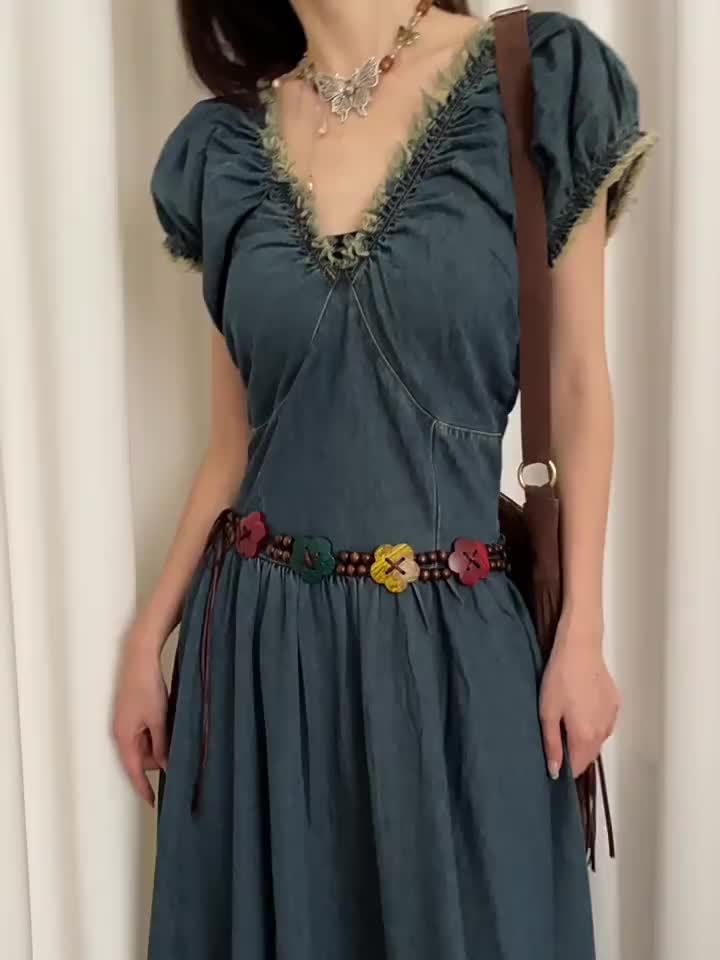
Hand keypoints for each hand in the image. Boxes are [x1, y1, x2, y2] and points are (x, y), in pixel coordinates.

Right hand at [112, 631, 168, 806]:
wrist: (139, 658)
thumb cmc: (147, 686)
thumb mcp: (158, 719)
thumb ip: (162, 745)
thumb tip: (165, 766)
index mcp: (124, 738)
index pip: (133, 772)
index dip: (143, 788)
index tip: (153, 802)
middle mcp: (120, 733)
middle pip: (140, 759)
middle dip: (157, 762)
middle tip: (179, 755)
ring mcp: (124, 723)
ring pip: (143, 746)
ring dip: (158, 746)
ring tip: (175, 733)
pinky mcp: (130, 714)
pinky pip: (143, 733)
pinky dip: (155, 734)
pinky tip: (169, 724)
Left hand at [538, 613, 619, 778]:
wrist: (580, 649)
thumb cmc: (560, 678)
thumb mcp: (547, 712)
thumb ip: (552, 745)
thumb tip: (554, 771)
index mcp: (586, 736)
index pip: (577, 767)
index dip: (564, 768)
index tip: (552, 760)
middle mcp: (603, 731)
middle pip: (589, 755)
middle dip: (573, 753)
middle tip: (555, 737)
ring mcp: (612, 717)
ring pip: (597, 739)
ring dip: (584, 738)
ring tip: (566, 718)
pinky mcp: (615, 704)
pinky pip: (604, 724)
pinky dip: (593, 723)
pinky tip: (580, 707)